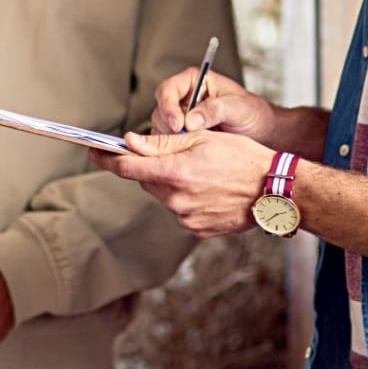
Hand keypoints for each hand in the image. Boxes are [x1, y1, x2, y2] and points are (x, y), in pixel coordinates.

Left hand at [91, 129, 276, 237]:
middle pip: (146, 181)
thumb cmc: (242, 157)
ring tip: (203, 171)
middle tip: (177, 153)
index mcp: (175, 172)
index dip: (106, 158)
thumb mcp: (202, 139)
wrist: (273, 190)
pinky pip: (180, 209)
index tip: (94, 151)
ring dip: (171, 182)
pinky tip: (209, 188)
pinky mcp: (197, 229)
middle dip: (152, 166)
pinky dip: (186, 197)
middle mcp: (176, 199)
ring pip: (163, 194)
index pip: (127, 168)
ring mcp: (186, 217)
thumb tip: (129, 143)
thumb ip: (161, 143)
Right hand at [150, 66, 276, 139]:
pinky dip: (174, 148)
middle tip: (184, 138)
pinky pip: (169, 142)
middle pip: (160, 109)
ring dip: (171, 139)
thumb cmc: (252, 112)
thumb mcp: (238, 107)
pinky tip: (189, 152)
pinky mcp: (183, 135)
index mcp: (194, 81)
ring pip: (161, 127)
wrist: (262, 133)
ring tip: (191, 145)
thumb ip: (215, 109)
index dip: (168, 106)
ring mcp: (182, 117)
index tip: (178, 124)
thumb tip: (192, 120)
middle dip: (169, 126)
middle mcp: (184, 98)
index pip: (168, 89)